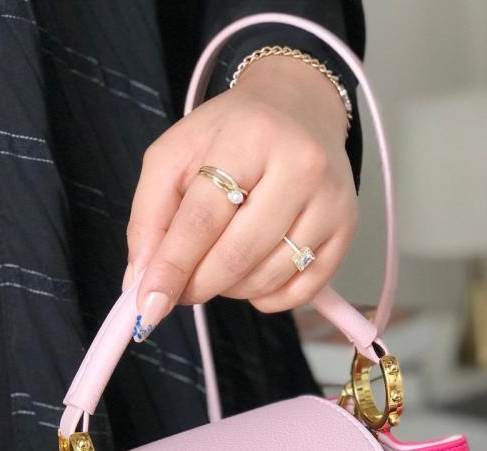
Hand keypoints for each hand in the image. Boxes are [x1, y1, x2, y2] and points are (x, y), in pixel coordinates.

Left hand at [124, 54, 357, 339]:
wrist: (298, 110)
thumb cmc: (231, 135)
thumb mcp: (175, 155)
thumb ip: (149, 216)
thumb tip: (140, 283)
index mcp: (250, 137)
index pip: (202, 219)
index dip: (171, 267)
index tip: (147, 305)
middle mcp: (301, 167)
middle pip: (237, 255)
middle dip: (198, 285)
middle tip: (180, 288)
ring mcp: (330, 202)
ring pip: (266, 279)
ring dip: (230, 290)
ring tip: (219, 265)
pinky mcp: (346, 230)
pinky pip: (299, 292)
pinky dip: (265, 298)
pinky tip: (251, 274)